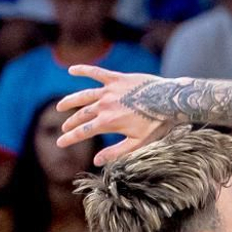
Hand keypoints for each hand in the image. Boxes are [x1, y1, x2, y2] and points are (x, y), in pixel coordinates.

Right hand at [57, 68, 176, 165]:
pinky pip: (96, 72)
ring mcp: (110, 90)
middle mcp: (105, 105)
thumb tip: (96, 161)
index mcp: (108, 122)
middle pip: (82, 115)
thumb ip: (116, 152)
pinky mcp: (117, 78)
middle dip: (71, 123)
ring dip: (71, 101)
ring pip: (84, 95)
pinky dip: (83, 70)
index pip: (83, 131)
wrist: (171, 100)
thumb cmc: (158, 124)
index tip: (60, 143)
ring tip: (60, 106)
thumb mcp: (138, 143)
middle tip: (64, 129)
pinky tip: (71, 70)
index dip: (70, 138)